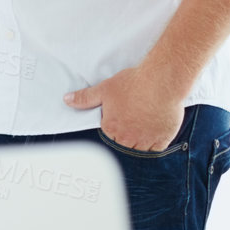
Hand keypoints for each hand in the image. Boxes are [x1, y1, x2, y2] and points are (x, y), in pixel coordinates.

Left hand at [65, 65, 186, 150]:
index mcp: (111, 127)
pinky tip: (155, 126)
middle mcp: (128, 138)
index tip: (121, 113)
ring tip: (144, 120)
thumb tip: (67, 100)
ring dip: (140, 138)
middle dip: (126, 132)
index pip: (108, 132)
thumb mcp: (104, 89)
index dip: (114, 122)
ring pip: (140, 147)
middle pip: (124, 142)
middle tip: (133, 115)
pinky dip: (155, 140)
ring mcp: (146, 140)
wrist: (160, 82)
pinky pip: (157, 147)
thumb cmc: (133, 84)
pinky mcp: (163, 139)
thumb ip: (85, 98)